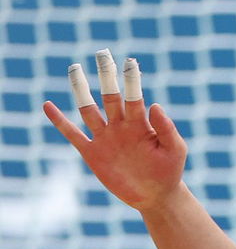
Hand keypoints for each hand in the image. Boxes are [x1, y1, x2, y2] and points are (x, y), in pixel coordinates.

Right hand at [42, 50, 187, 212]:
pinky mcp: (92, 153)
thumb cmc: (169, 170)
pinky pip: (73, 134)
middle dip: (106, 75)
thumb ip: (167, 128)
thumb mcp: (175, 150)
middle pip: (110, 96)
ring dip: (81, 90)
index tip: (129, 61)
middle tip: (102, 53)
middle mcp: (121, 126)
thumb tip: (155, 104)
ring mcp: (105, 138)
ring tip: (74, 68)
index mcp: (141, 124)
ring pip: (89, 109)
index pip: (134, 96)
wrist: (155, 195)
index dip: (131, 80)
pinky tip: (48, 105)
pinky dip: (59, 121)